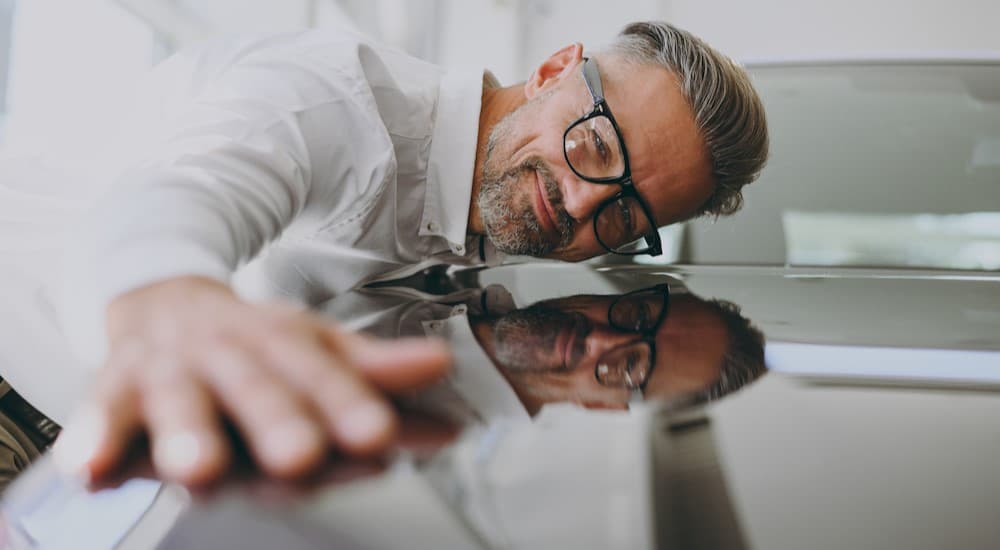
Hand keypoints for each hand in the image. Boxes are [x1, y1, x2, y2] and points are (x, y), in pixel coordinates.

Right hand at [54, 276, 450, 486]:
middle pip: (256, 389)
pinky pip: (101, 416)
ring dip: (188, 435)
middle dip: (277, 422)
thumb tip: (447, 387)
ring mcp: (171, 372)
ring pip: (180, 403)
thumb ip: (375, 374)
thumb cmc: (253, 342)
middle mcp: (230, 356)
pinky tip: (91, 470)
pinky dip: (94, 442)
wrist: (166, 299)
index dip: (350, 403)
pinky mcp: (114, 389)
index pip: (322, 375)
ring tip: (200, 470)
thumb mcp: (316, 350)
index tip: (381, 433)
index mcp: (284, 345)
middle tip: (301, 457)